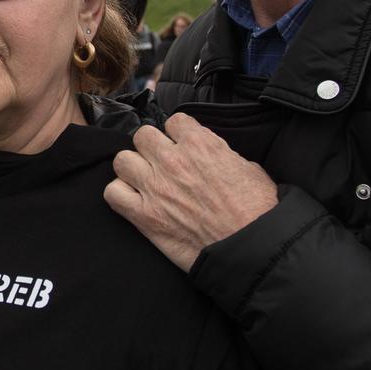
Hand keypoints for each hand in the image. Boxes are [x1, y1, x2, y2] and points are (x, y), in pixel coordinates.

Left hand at [105, 113, 277, 270]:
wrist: (252, 248)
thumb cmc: (257, 210)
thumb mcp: (248, 167)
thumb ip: (220, 152)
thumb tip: (209, 151)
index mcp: (200, 144)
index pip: (173, 121)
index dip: (178, 134)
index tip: (182, 147)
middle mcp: (173, 160)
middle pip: (142, 136)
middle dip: (152, 148)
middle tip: (162, 165)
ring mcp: (155, 187)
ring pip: (122, 160)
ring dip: (133, 169)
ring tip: (146, 182)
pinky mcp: (144, 216)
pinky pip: (112, 193)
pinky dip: (120, 195)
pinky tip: (134, 201)